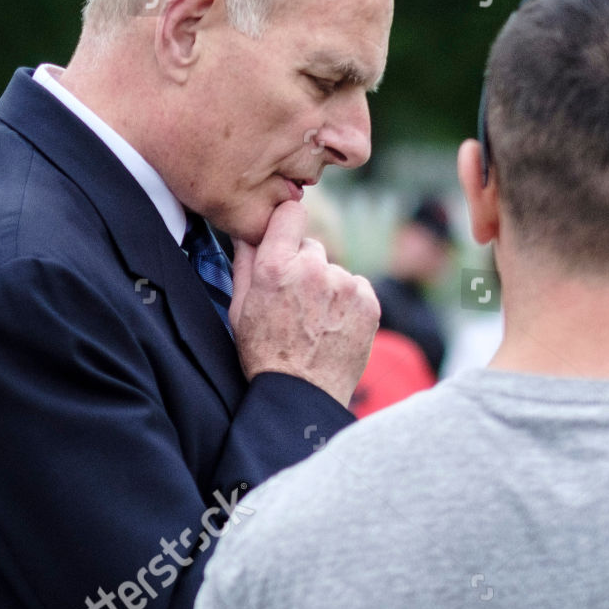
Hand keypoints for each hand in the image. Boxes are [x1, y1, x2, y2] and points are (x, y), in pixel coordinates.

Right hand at [227, 201, 379, 406]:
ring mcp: (345, 285)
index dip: (287, 225)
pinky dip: (348, 303)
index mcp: (277, 266)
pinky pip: (357, 289)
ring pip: (335, 271)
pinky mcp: (369, 302)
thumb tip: (247, 230)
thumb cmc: (264, 354)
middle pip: (312, 247)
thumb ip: (245, 262)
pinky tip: (333, 327)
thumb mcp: (240, 308)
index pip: (291, 213)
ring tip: (315, 322)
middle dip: (304, 266)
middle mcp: (314, 269)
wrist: (302, 395)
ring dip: (328, 288)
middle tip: (296, 301)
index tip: (285, 238)